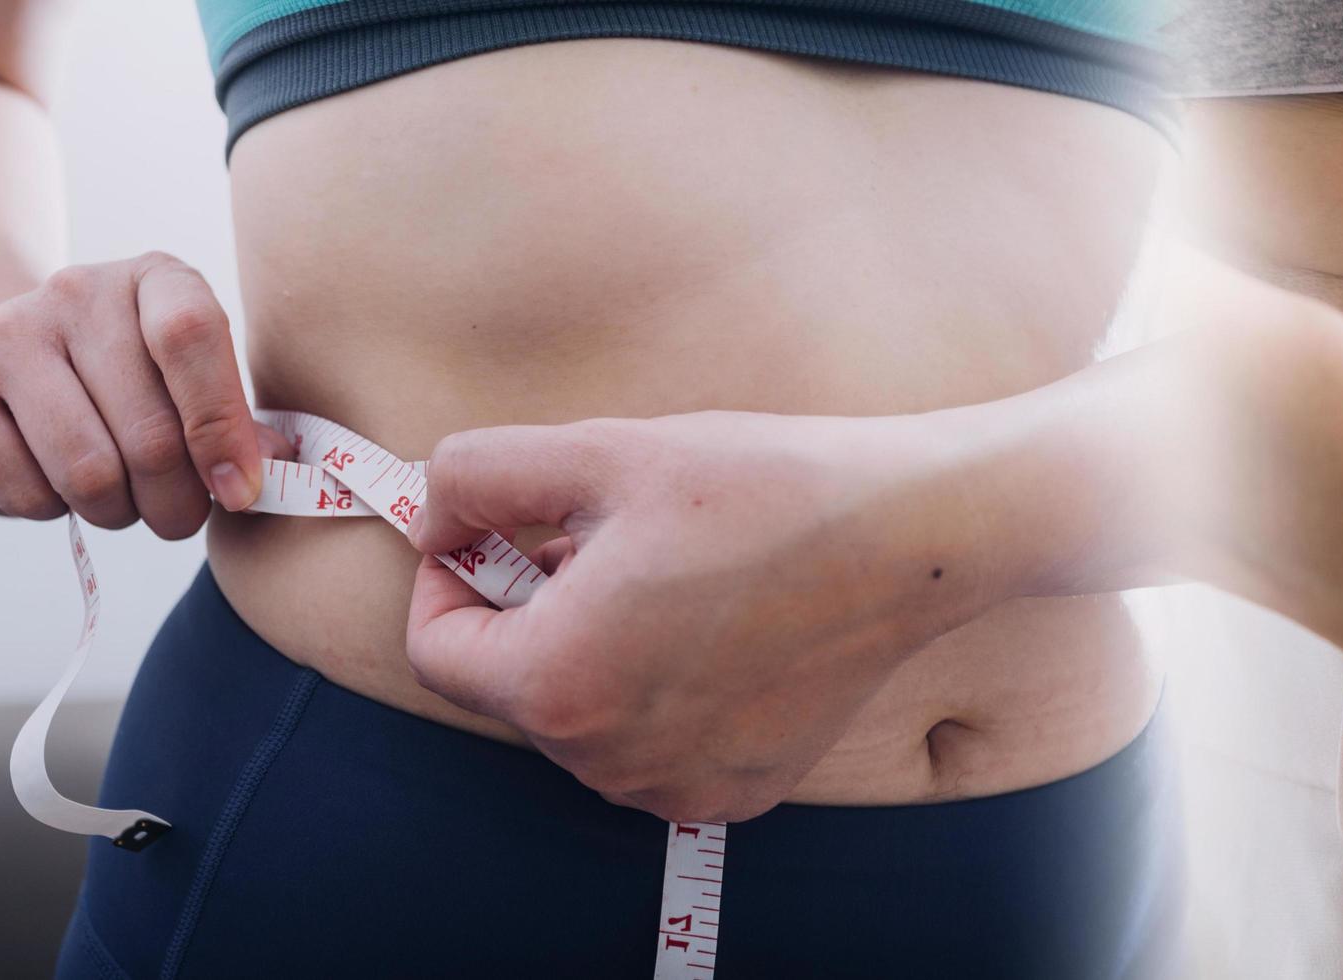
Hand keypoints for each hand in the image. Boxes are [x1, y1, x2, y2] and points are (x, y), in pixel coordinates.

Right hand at [0, 252, 273, 535]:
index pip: (191, 336)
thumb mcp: (193, 387)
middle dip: (174, 504)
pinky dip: (49, 511)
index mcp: (157, 278)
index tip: (238, 493)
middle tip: (173, 515)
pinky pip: (23, 492)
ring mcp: (4, 332)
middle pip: (148, 433)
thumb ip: (239, 429)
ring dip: (114, 513)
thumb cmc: (131, 385)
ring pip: (87, 472)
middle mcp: (77, 291)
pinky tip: (49, 481)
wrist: (13, 360)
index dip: (221, 429)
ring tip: (115, 497)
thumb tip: (271, 473)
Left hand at [399, 413, 991, 822]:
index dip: (446, 579)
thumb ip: (477, 476)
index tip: (487, 534)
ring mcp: (679, 786)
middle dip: (531, 611)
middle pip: (512, 688)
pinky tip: (715, 627)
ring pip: (584, 719)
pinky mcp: (738, 792)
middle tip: (597, 537)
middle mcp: (610, 760)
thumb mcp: (602, 450)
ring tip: (665, 577)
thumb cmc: (765, 490)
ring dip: (594, 651)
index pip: (437, 651)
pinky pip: (655, 747)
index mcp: (559, 683)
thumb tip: (433, 515)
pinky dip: (659, 692)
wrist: (910, 538)